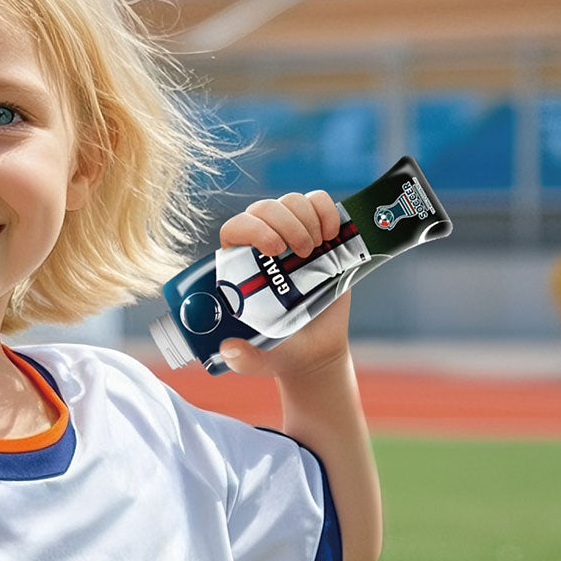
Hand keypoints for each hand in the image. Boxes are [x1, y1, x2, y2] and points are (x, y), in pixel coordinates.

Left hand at [217, 191, 352, 378]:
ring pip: (291, 201)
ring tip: (317, 247)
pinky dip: (327, 209)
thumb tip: (228, 349)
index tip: (275, 250)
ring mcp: (290, 235)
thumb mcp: (257, 359)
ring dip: (307, 216)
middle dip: (285, 223)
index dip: (253, 229)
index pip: (234, 228)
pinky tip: (333, 233)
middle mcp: (261, 243)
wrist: (314, 349)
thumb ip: (242, 358)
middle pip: (264, 208)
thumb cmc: (279, 349)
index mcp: (237, 265)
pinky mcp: (319, 232)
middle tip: (303, 252)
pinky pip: (318, 201)